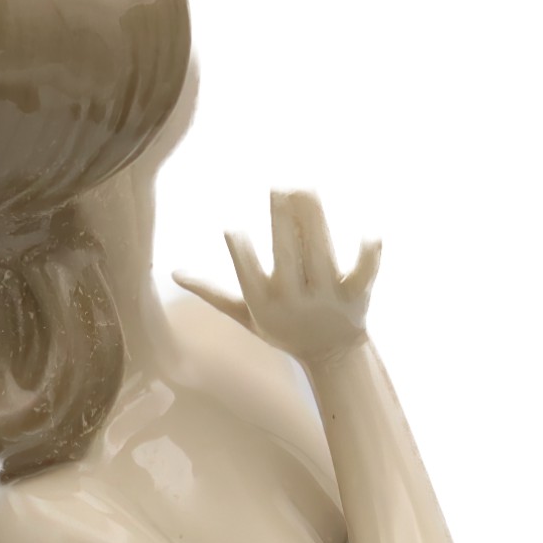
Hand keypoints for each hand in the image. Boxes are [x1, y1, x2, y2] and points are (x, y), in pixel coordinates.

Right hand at [174, 190, 380, 365]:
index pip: (249, 274)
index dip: (241, 252)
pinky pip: (362, 273)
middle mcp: (294, 301)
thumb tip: (173, 273)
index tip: (233, 229)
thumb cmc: (284, 329)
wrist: (331, 357)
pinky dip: (369, 255)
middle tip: (279, 186)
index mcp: (264, 304)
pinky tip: (369, 232)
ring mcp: (326, 300)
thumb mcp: (246, 315)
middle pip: (286, 256)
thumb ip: (213, 293)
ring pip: (320, 254)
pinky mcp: (356, 296)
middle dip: (282, 221)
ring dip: (313, 220)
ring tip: (305, 187)